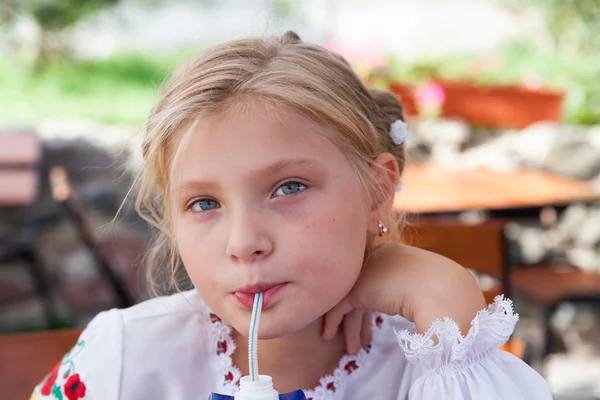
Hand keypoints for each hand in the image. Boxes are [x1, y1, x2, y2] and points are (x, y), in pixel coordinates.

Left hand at [323, 244, 485, 346]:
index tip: (376, 326)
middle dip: (362, 319)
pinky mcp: (357, 289)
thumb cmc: (450, 298)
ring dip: (351, 327)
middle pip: (366, 291)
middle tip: (363, 341)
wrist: (445, 293)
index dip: (377, 307)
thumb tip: (425, 310)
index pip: (383, 281)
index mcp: (402, 260)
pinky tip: (329, 335)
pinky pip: (338, 306)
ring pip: (351, 300)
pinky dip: (332, 321)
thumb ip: (424, 298)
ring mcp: (369, 273)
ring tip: (353, 349)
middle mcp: (382, 263)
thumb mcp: (436, 295)